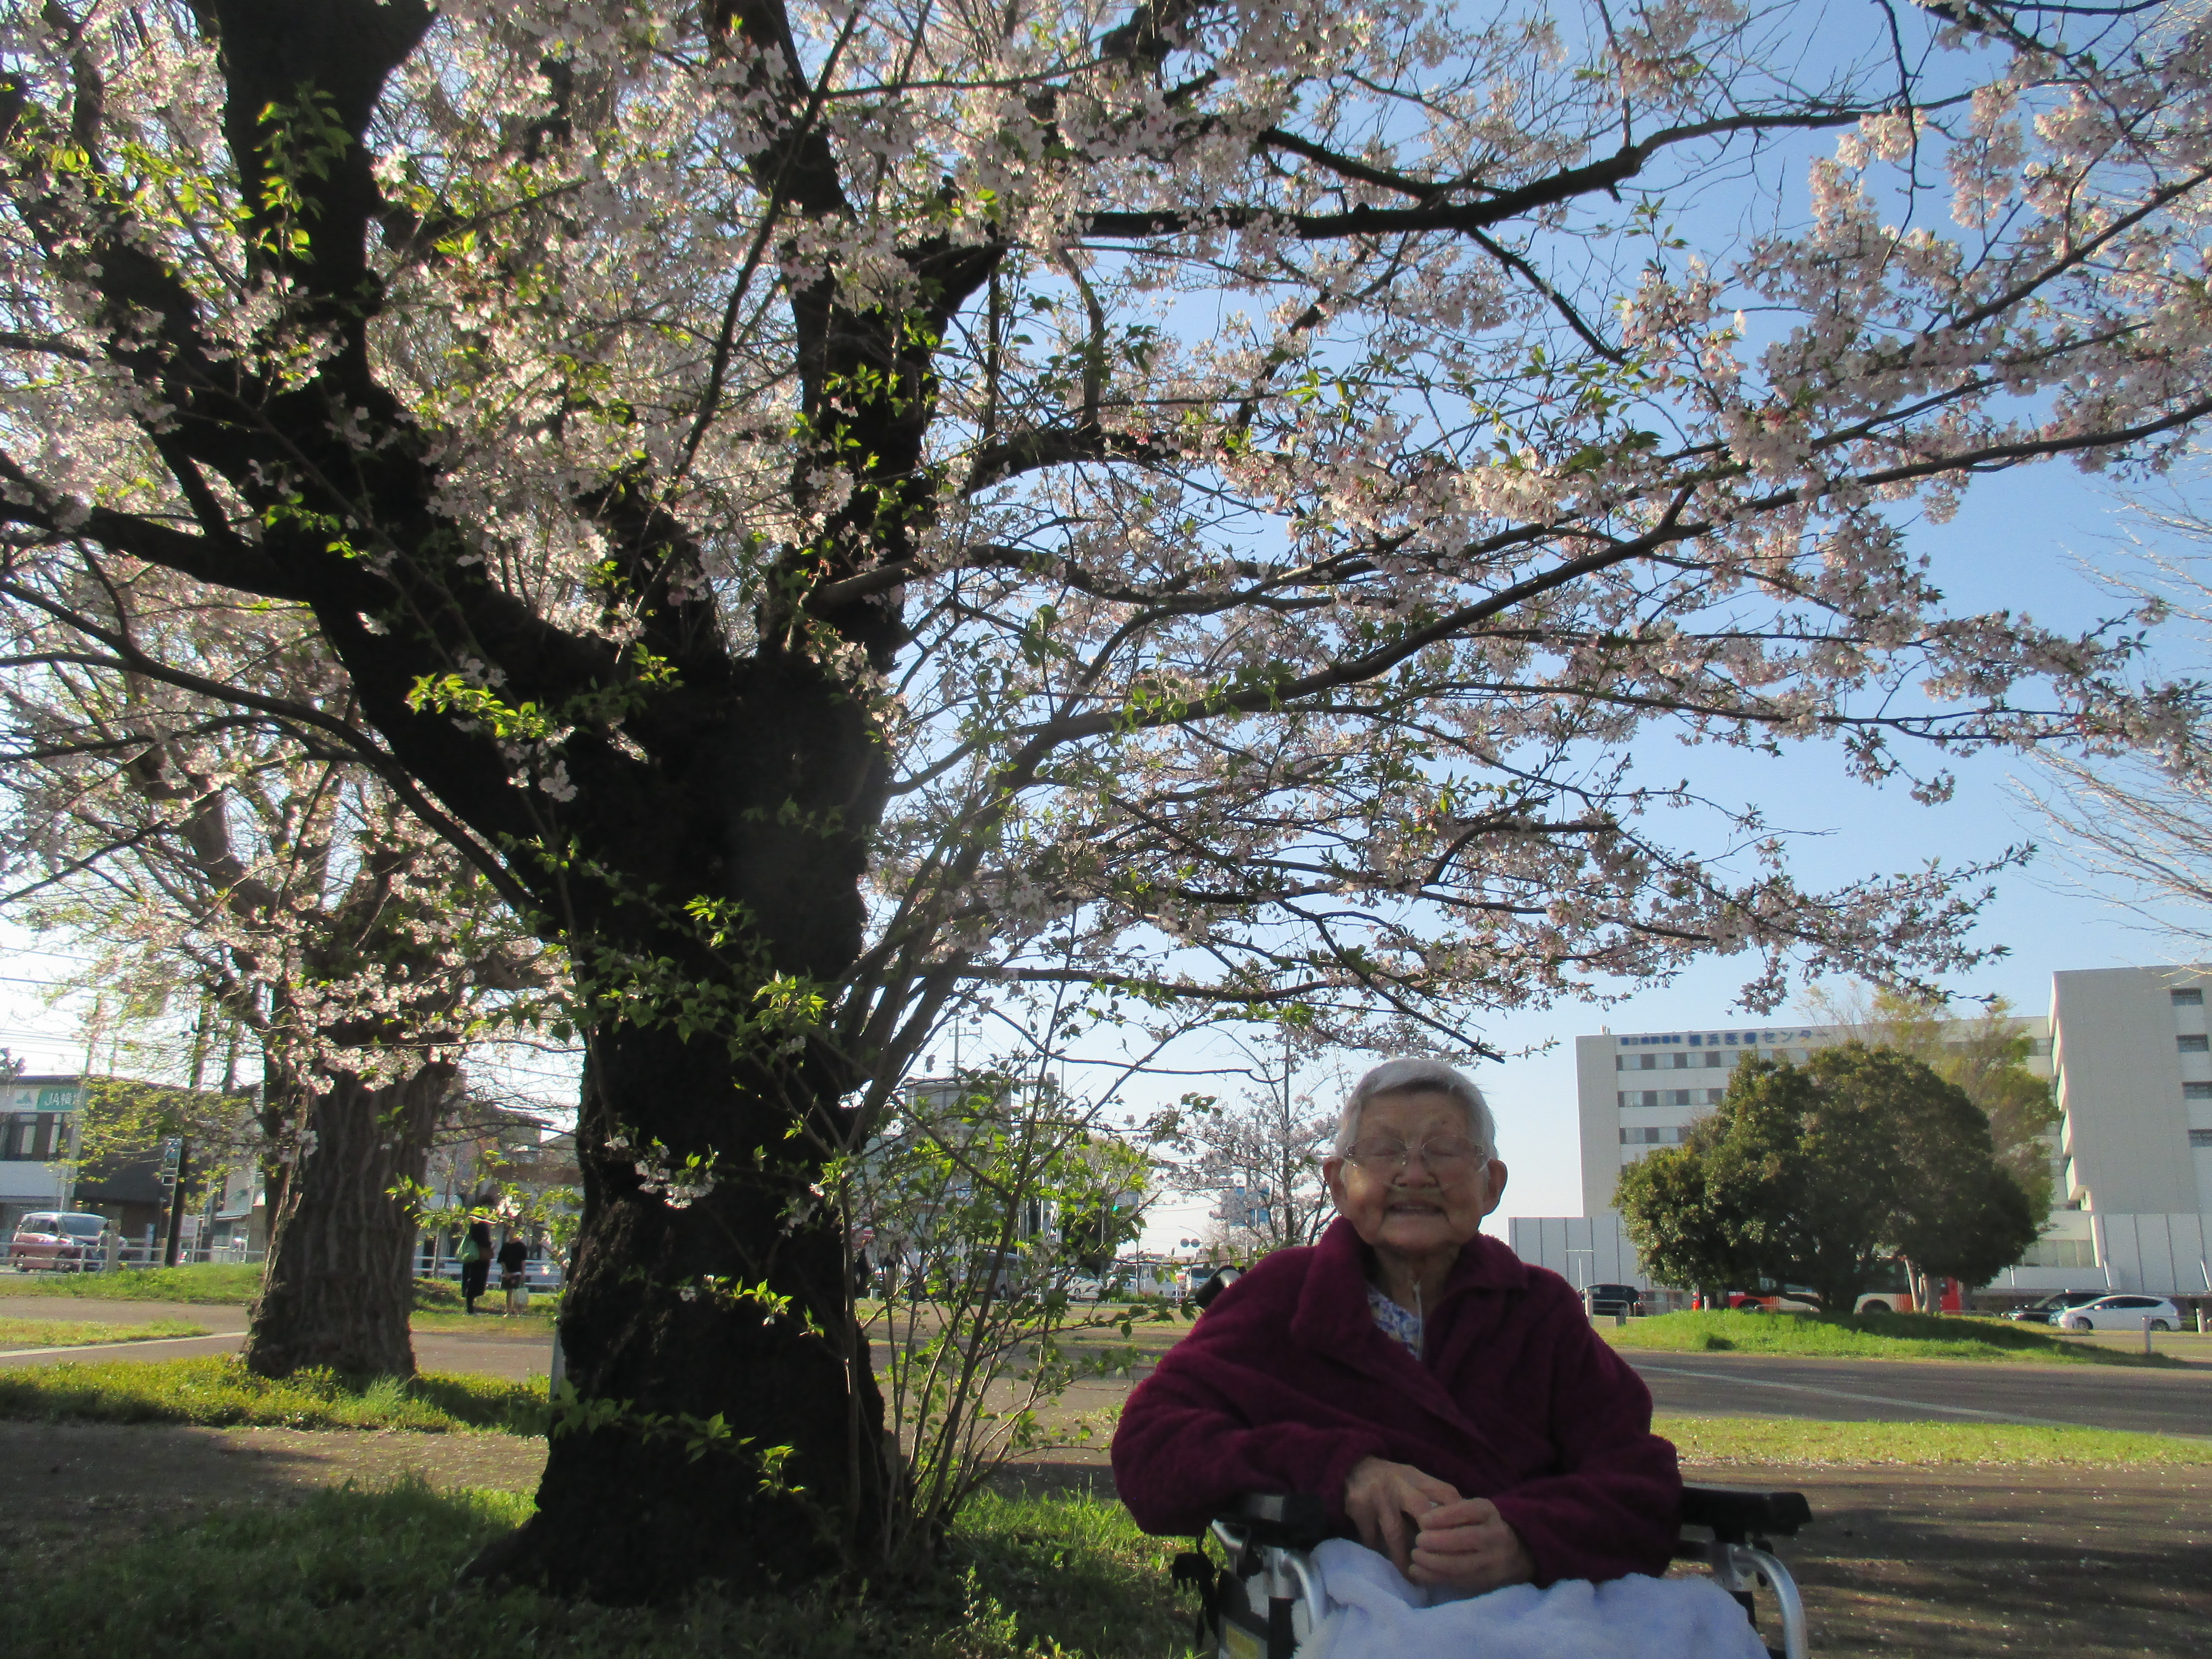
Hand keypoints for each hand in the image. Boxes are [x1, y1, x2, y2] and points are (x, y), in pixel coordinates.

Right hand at [1342, 1456, 1461, 1575]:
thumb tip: (1456, 1527)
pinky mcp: (1358, 1507)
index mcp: (1417, 1477)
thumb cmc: (1389, 1479)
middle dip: (1432, 1540)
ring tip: (1411, 1577)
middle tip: (1438, 1563)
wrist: (1351, 1467)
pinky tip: (1385, 1564)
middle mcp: (1399, 1483)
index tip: (1463, 1540)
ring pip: (1396, 1534)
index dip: (1457, 1517)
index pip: (1445, 1493)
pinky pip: (1371, 1538)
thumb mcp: (1412, 1480)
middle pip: (1423, 1513)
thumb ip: (1430, 1497)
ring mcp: (1378, 1495)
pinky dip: (1379, 1552)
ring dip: (1404, 1558)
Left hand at [1409, 1496, 1536, 1593]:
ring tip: (1415, 1557)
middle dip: (1438, 1541)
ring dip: (1433, 1563)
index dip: (1444, 1516)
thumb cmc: (1480, 1525)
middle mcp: (1495, 1536)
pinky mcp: (1485, 1582)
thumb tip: (1422, 1518)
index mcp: (1488, 1512)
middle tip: (1418, 1541)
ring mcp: (1493, 1562)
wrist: (1514, 1553)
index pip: (1467, 1511)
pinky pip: (1457, 1581)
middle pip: (1466, 1539)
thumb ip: (1450, 1510)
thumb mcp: (1472, 1509)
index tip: (1423, 1520)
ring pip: (1461, 1564)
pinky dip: (1434, 1577)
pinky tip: (1417, 1572)